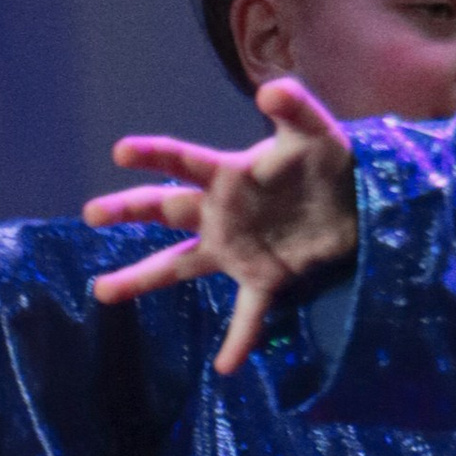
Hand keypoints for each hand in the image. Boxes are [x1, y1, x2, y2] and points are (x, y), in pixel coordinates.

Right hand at [83, 79, 357, 375]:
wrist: (363, 197)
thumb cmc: (331, 159)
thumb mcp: (316, 131)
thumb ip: (296, 107)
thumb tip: (271, 88)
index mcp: (230, 174)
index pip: (184, 162)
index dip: (155, 155)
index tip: (123, 152)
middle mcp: (222, 213)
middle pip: (166, 210)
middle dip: (129, 210)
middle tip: (92, 214)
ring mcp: (238, 249)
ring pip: (180, 265)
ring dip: (142, 278)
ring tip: (102, 290)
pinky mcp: (267, 278)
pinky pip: (247, 313)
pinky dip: (238, 340)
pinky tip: (224, 366)